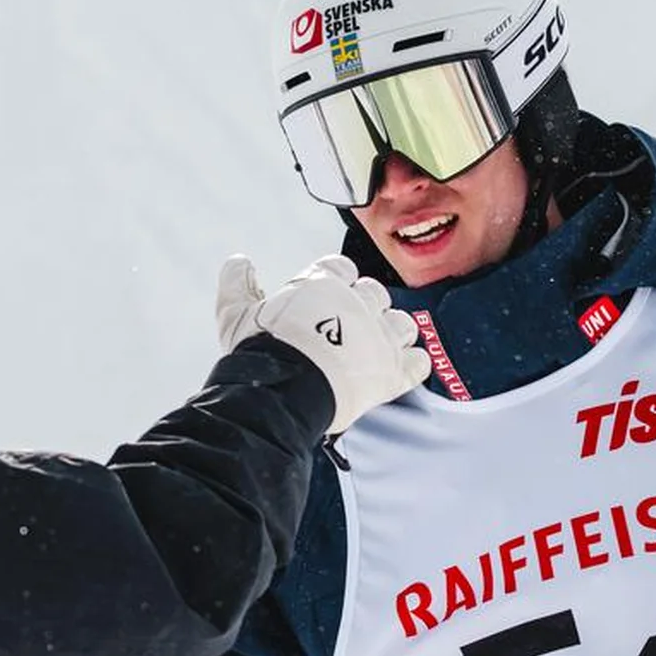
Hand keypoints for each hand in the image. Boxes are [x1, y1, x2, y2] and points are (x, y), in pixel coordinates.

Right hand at [217, 253, 430, 433]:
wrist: (283, 393)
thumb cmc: (261, 353)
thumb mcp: (236, 313)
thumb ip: (238, 284)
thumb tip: (237, 262)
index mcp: (324, 284)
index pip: (341, 268)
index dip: (335, 282)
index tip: (325, 299)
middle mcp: (359, 304)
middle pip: (375, 293)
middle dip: (364, 307)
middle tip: (346, 329)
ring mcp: (381, 337)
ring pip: (403, 324)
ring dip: (393, 334)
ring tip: (376, 349)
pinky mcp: (394, 371)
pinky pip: (419, 363)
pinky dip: (412, 366)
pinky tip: (399, 371)